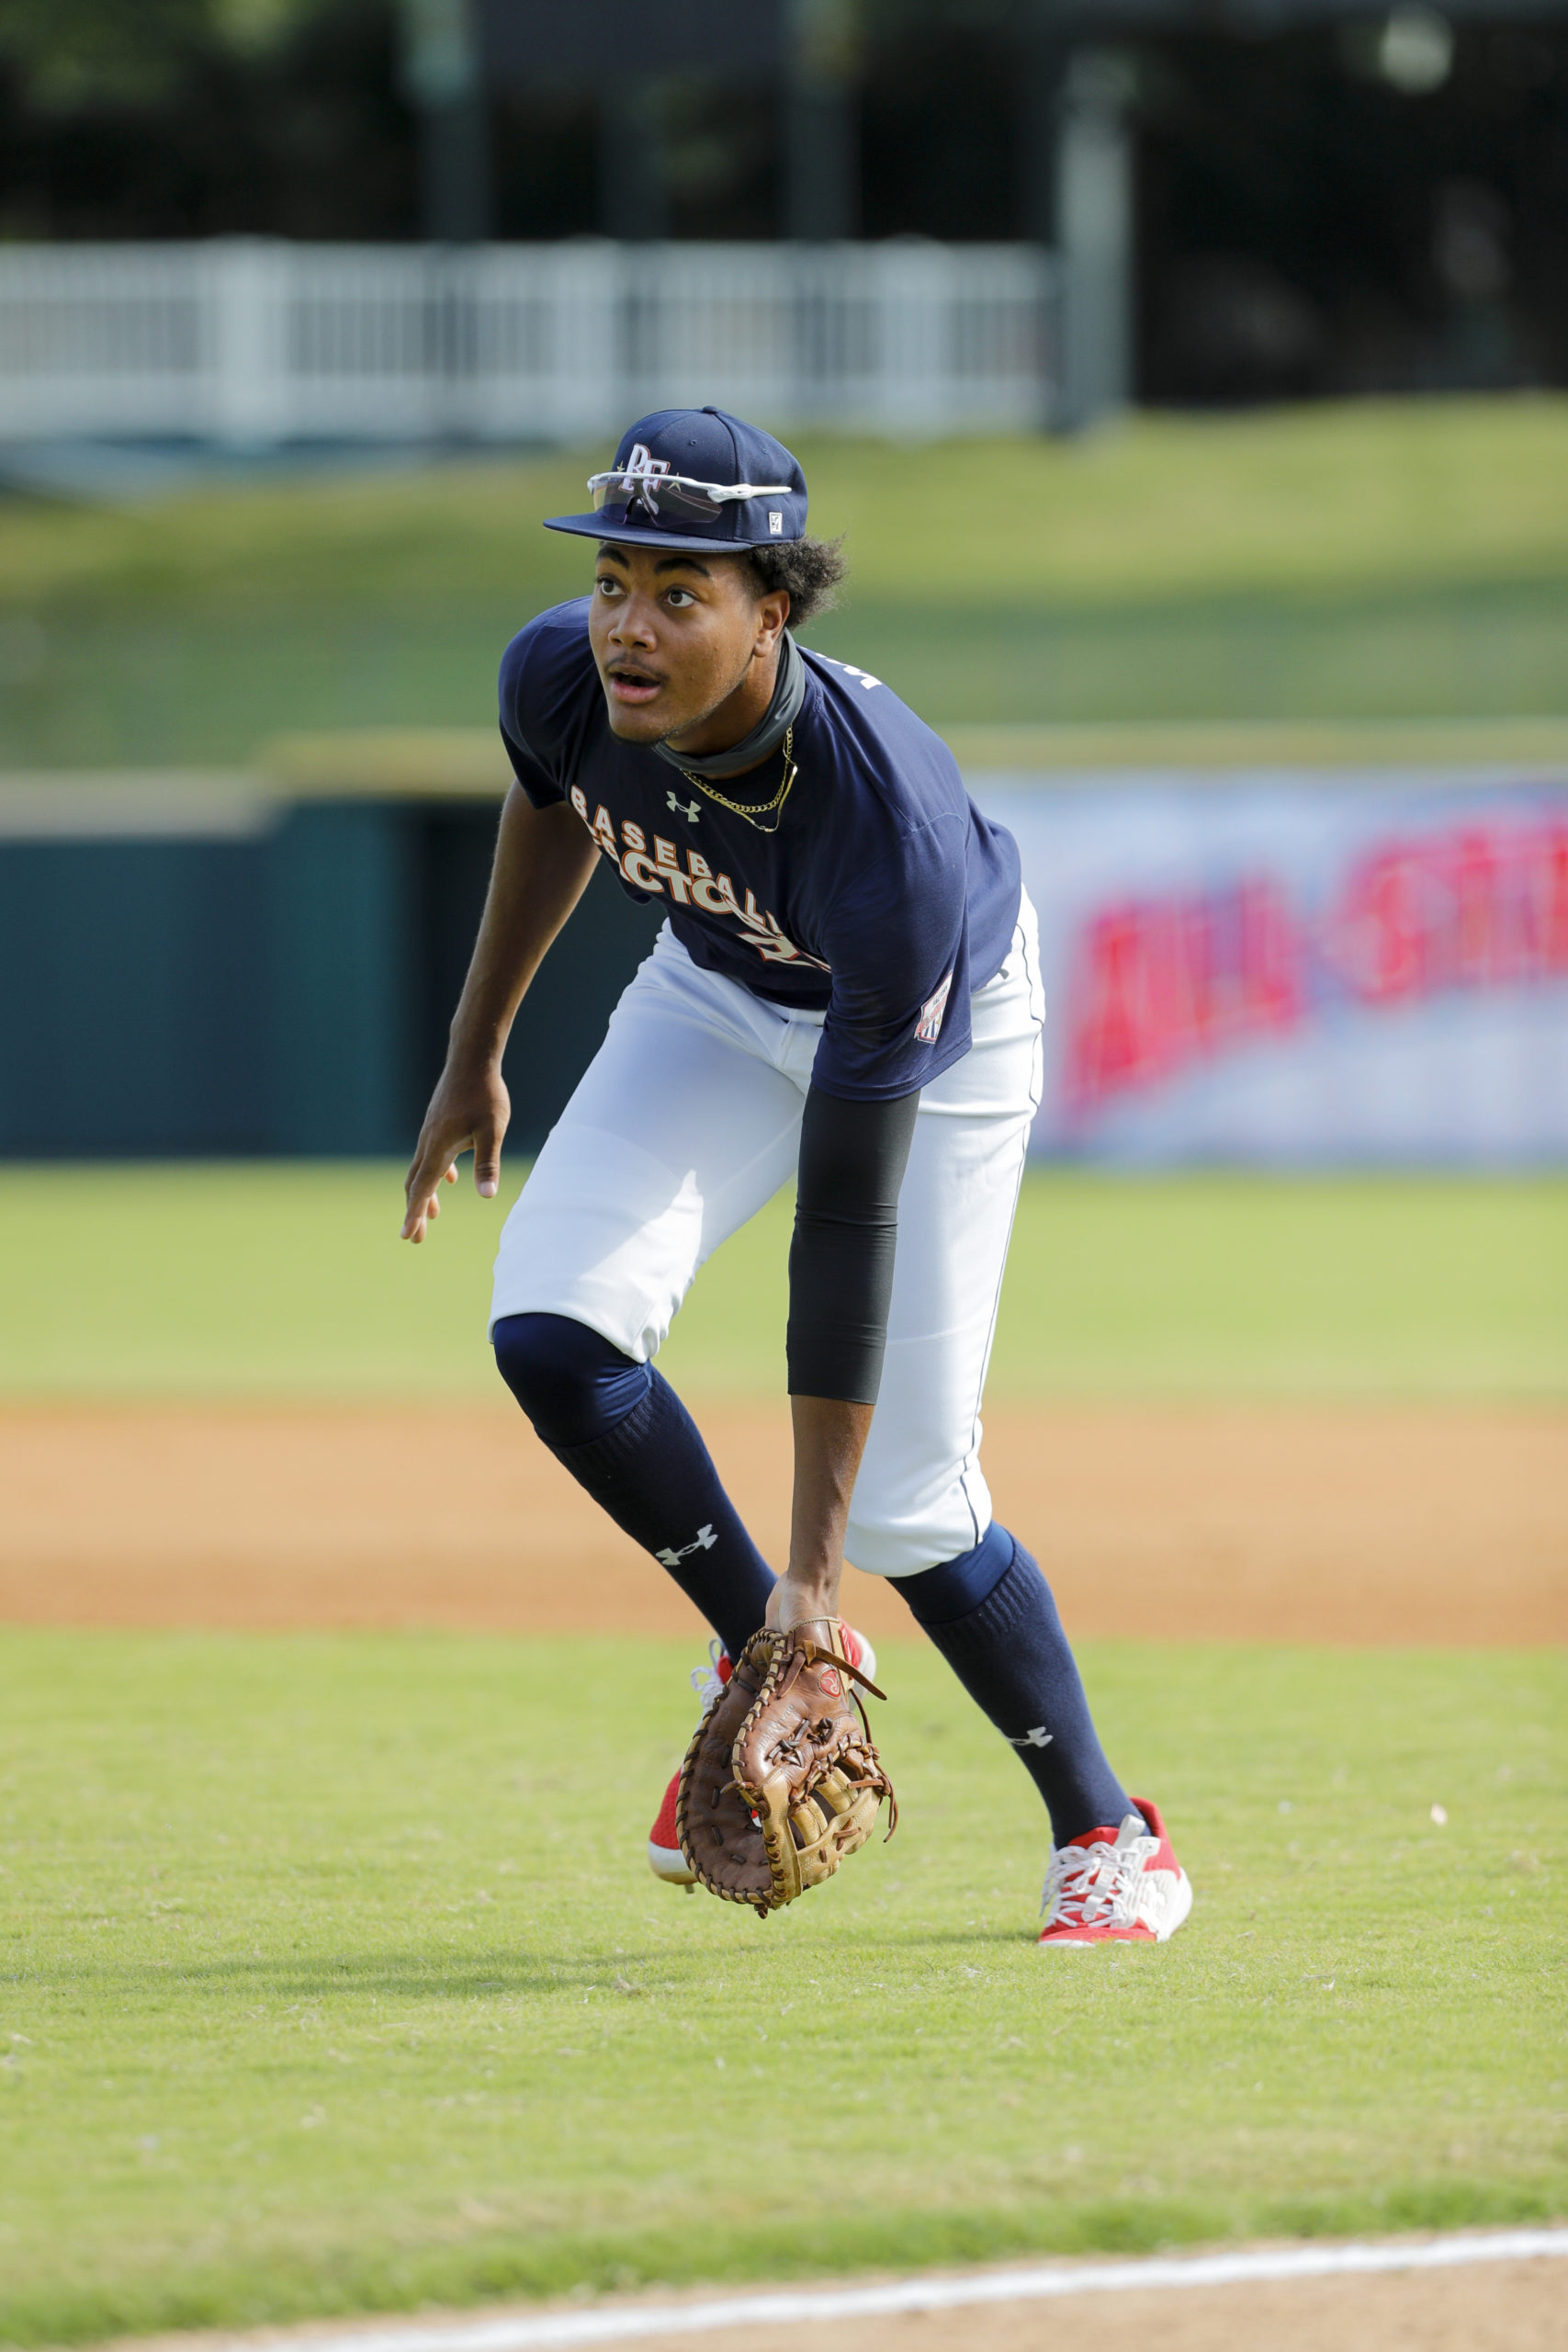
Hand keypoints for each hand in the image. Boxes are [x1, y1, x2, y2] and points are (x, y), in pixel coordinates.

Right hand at [401, 1057, 510, 1242]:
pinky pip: (430, 1155)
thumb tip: (487, 1196)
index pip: (422, 1188)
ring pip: (421, 1169)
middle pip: (416, 1183)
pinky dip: (436, 1172)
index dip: (414, 1214)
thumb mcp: (492, 1131)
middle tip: (415, 1238)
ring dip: (425, 1194)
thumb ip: (488, 1163)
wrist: (472, 1059)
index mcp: (438, 1148)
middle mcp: (428, 1142)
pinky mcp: (437, 1123)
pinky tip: (451, 1178)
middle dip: (415, 1211)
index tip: (407, 1236)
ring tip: (432, 1216)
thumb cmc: (485, 1094)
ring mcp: (430, 1131)